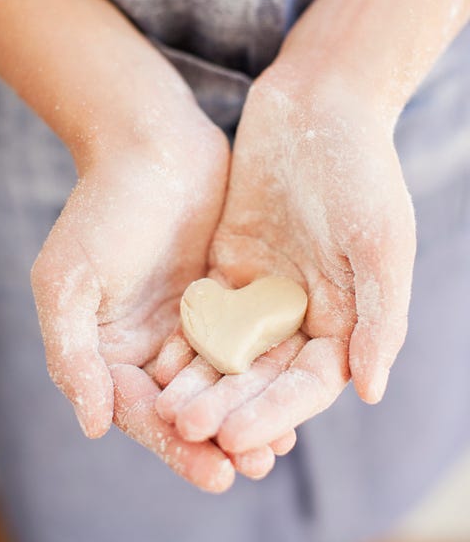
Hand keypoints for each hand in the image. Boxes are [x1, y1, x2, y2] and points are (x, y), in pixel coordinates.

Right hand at [30, 100, 272, 489]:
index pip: (142, 411)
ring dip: (249, 412)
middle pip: (188, 406)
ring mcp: (192, 320)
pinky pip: (249, 340)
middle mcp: (151, 342)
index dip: (176, 446)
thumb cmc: (103, 208)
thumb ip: (73, 354)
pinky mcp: (227, 295)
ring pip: (223, 380)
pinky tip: (295, 388)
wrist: (152, 144)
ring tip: (282, 444)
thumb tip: (94, 426)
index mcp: (110, 348)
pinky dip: (267, 367)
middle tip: (260, 466)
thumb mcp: (68, 280)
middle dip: (221, 438)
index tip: (217, 474)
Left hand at [155, 61, 415, 452]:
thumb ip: (380, 318)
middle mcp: (305, 310)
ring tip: (166, 407)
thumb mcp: (381, 242)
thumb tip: (371, 391)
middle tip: (187, 429)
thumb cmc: (361, 169)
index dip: (276, 413)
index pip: (310, 382)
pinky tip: (159, 359)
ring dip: (201, 379)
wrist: (319, 104)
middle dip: (229, 404)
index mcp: (347, 315)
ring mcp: (264, 287)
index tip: (237, 437)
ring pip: (230, 348)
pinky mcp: (231, 262)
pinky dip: (187, 336)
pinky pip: (206, 309)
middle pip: (264, 374)